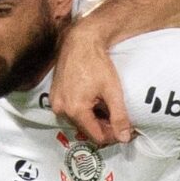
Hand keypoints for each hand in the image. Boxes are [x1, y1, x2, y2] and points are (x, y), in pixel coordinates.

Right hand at [51, 30, 131, 145]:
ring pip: (79, 122)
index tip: (125, 128)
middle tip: (118, 116)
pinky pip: (71, 111)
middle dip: (104, 126)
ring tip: (106, 105)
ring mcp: (55, 103)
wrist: (80, 41)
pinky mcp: (54, 96)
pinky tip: (94, 99)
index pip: (96, 137)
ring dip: (93, 118)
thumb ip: (119, 116)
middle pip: (87, 130)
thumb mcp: (113, 91)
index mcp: (75, 109)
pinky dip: (84, 110)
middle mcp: (61, 109)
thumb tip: (125, 138)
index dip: (113, 135)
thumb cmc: (96, 63)